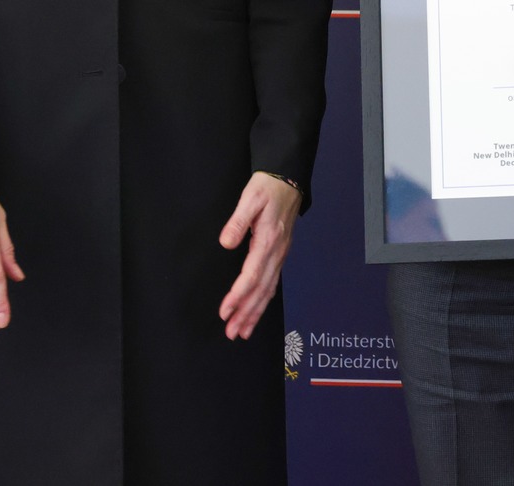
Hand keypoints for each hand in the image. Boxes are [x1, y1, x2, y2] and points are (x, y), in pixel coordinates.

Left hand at [217, 172, 299, 339]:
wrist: (288, 180)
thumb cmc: (267, 188)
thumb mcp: (250, 198)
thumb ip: (238, 221)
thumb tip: (227, 243)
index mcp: (268, 241)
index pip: (252, 275)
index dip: (238, 295)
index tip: (225, 311)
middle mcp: (276, 253)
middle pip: (261, 290)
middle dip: (246, 313)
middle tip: (232, 333)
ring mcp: (280, 255)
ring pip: (268, 290)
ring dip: (255, 312)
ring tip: (242, 331)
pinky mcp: (279, 255)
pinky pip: (272, 283)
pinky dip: (263, 301)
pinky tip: (256, 311)